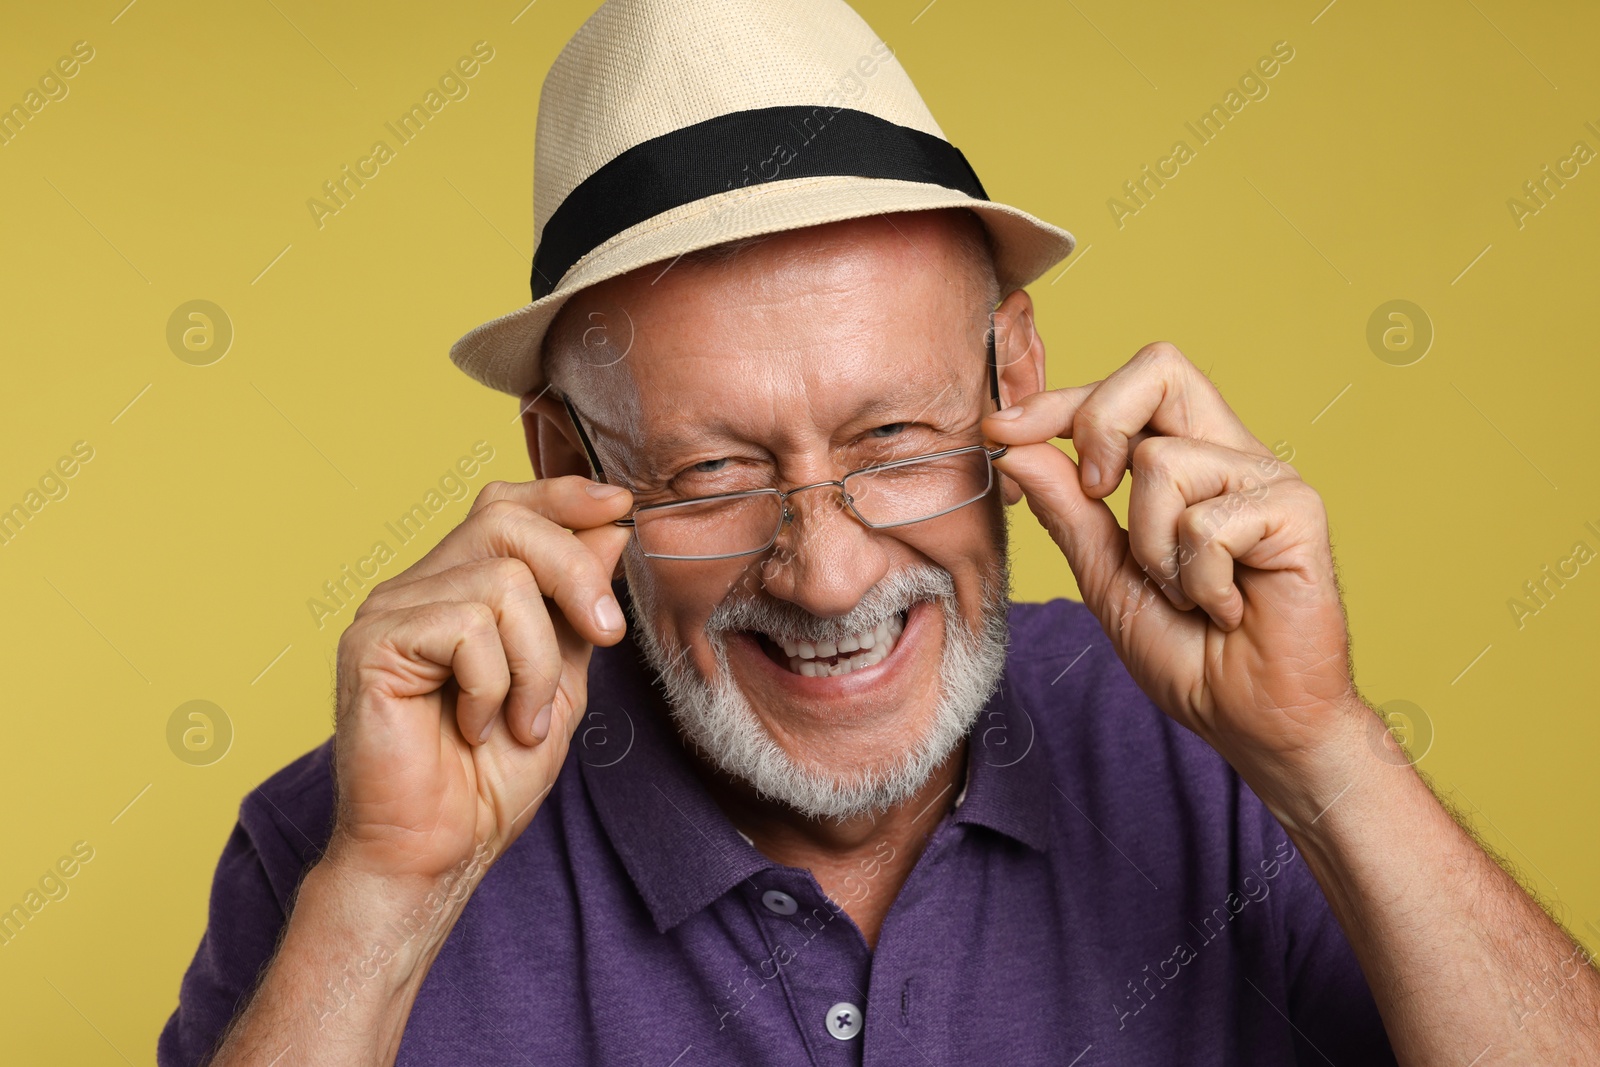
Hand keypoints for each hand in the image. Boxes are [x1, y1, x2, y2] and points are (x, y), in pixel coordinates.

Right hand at [326, 476, 632, 885]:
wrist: (439, 850)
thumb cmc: (490, 778)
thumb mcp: (561, 678)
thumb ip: (576, 607)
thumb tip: (608, 529)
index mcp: (456, 589)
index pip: (506, 506)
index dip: (563, 496)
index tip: (621, 508)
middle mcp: (417, 588)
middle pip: (507, 522)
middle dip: (575, 574)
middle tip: (606, 636)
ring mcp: (388, 612)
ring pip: (500, 584)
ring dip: (537, 663)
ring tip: (521, 719)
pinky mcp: (372, 644)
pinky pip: (466, 628)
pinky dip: (494, 684)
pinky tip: (476, 725)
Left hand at [984, 343, 1367, 792]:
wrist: (1252, 722)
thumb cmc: (1191, 654)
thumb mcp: (1106, 577)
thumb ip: (1068, 511)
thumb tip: (1017, 448)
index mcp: (1188, 463)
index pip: (1124, 391)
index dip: (1058, 401)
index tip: (1000, 432)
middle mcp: (1230, 457)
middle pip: (1160, 369)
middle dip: (1098, 422)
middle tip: (1095, 494)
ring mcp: (1267, 479)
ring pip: (1162, 462)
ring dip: (1152, 548)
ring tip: (1188, 594)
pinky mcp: (1298, 511)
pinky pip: (1208, 521)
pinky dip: (1199, 579)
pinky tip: (1226, 609)